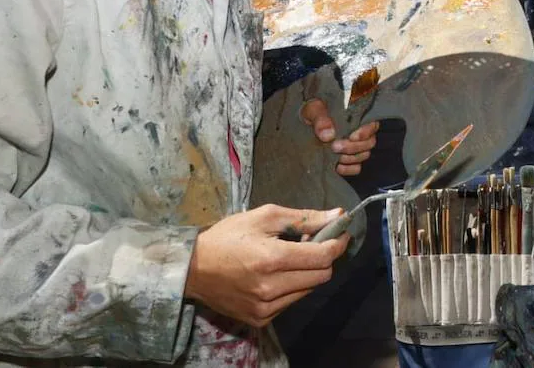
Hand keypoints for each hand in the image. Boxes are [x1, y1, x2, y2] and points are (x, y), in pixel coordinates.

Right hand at [184, 204, 348, 327]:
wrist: (192, 269)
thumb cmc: (228, 236)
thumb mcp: (265, 216)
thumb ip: (304, 218)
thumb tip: (338, 216)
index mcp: (272, 259)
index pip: (323, 257)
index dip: (337, 244)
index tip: (341, 233)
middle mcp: (270, 288)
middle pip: (321, 276)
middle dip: (324, 257)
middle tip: (313, 242)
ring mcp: (265, 307)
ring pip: (309, 290)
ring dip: (308, 272)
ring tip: (291, 257)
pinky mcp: (260, 319)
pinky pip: (292, 302)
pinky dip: (293, 286)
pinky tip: (278, 274)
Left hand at [301, 98, 380, 175]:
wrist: (305, 124)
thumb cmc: (313, 112)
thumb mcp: (314, 110)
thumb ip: (321, 120)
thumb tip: (328, 135)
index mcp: (356, 116)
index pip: (372, 125)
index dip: (365, 132)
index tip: (351, 137)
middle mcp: (360, 132)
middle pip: (369, 143)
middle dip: (352, 147)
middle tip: (335, 147)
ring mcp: (356, 146)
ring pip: (364, 155)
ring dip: (349, 158)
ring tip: (334, 156)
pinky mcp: (349, 159)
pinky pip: (356, 168)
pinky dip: (347, 169)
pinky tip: (337, 167)